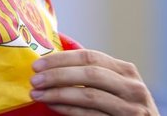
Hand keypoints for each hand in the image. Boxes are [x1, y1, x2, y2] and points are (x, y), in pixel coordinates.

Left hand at [29, 49, 158, 114]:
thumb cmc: (121, 108)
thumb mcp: (113, 86)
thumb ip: (91, 74)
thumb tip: (49, 64)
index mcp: (125, 70)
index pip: (89, 56)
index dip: (61, 59)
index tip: (37, 64)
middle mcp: (132, 87)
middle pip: (89, 74)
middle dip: (57, 75)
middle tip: (34, 79)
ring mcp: (131, 108)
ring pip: (89, 96)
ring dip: (58, 94)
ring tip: (37, 94)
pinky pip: (90, 115)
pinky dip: (68, 110)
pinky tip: (52, 106)